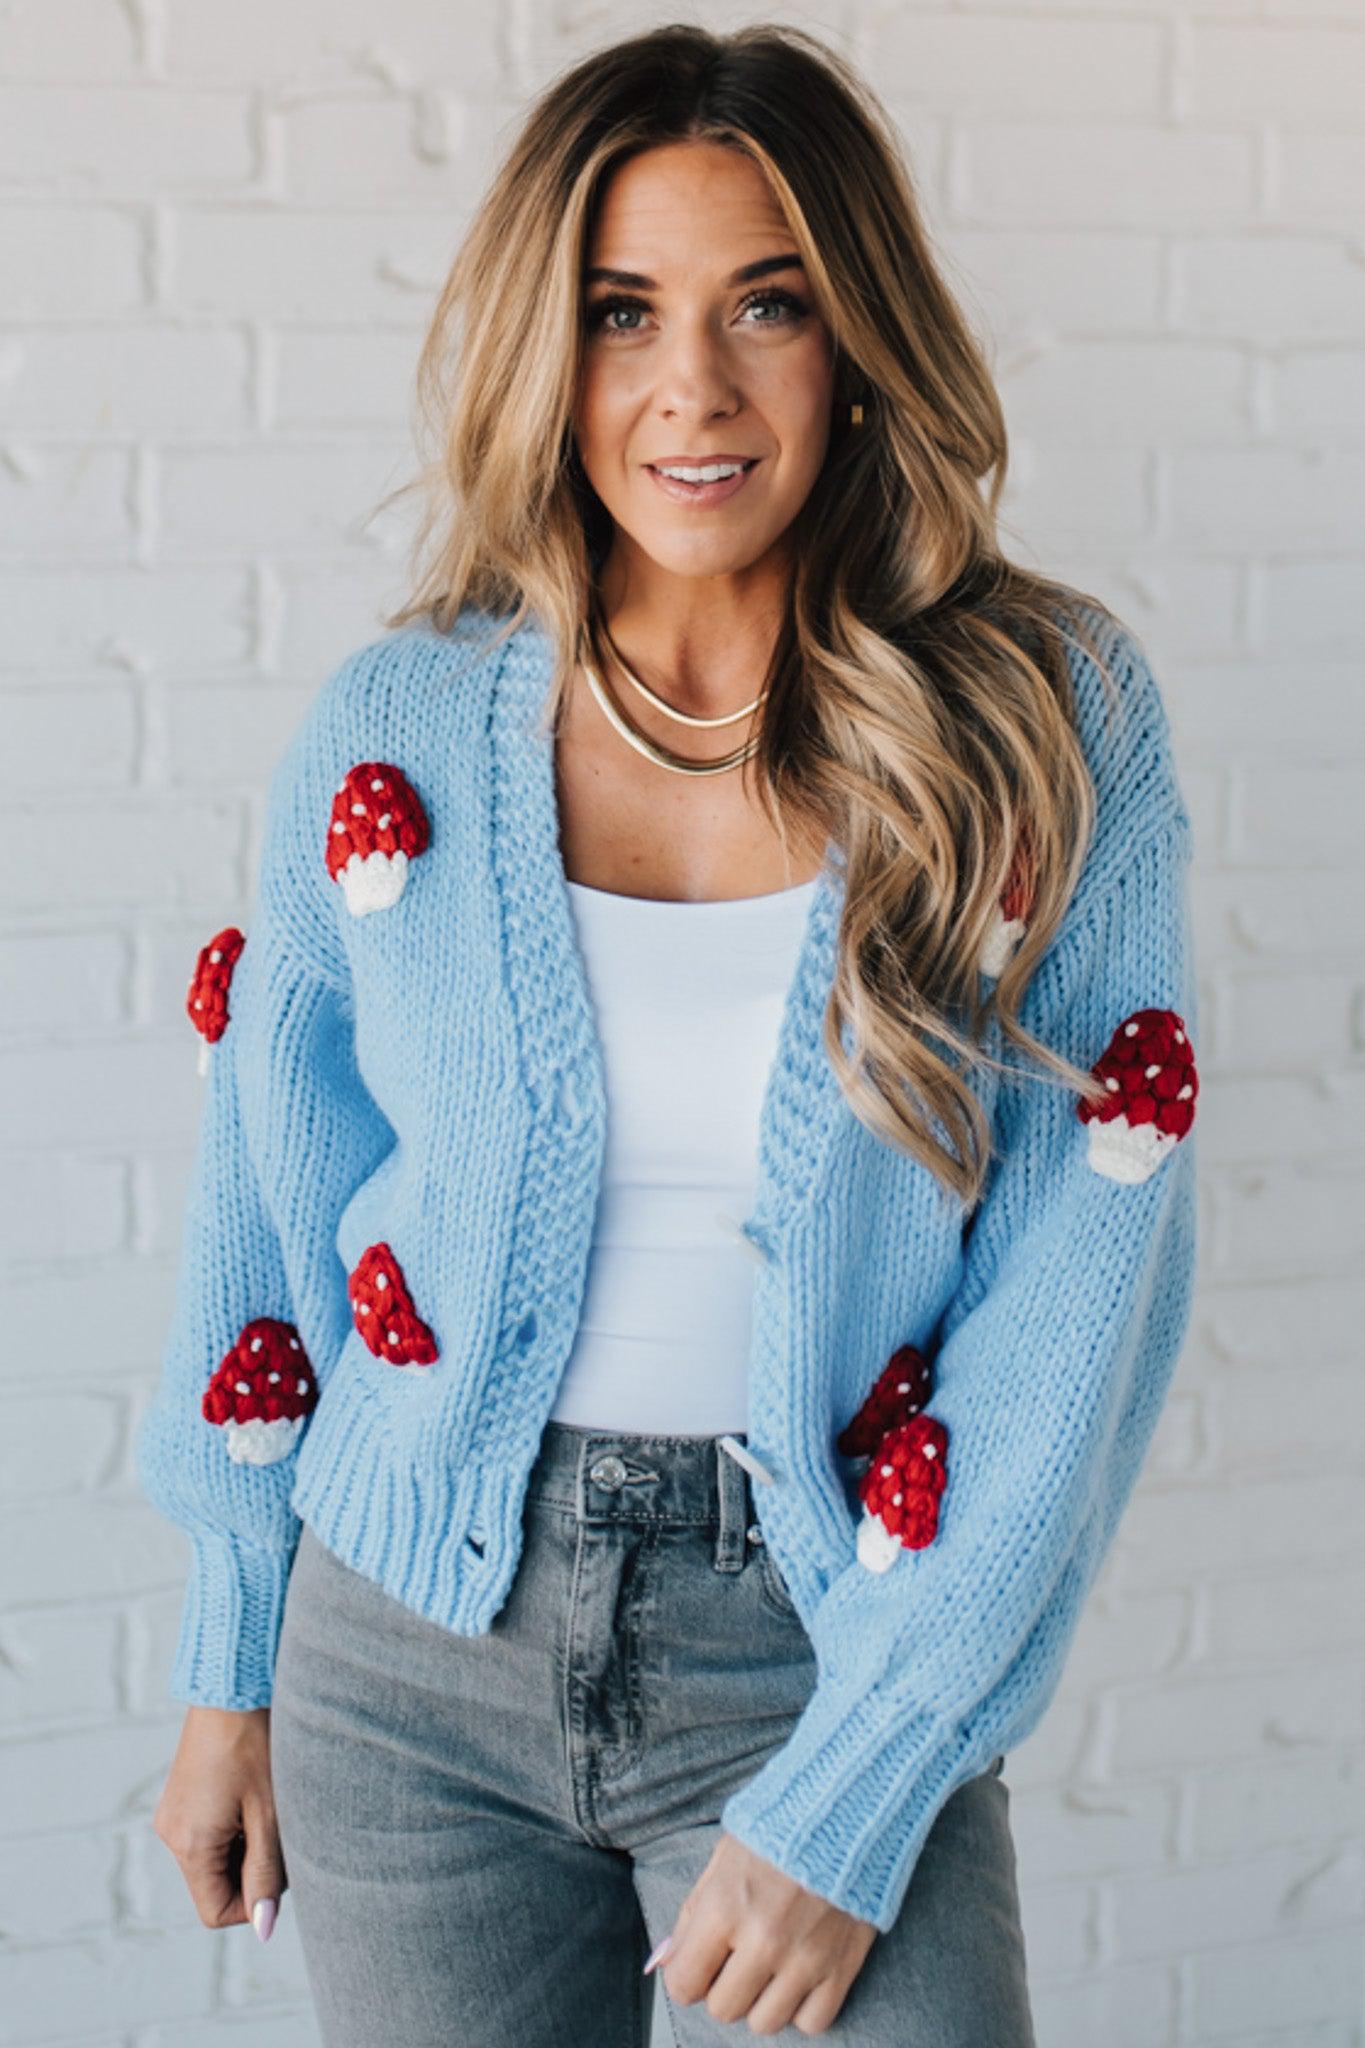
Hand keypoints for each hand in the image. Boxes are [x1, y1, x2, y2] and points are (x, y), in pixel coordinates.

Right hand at [152, 1704, 286, 1938]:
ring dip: (246, 1845)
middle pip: (216, 1885)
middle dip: (253, 1869)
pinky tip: (253, 1791)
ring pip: (215, 1859)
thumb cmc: (258, 1745)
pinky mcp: (180, 1798)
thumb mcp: (271, 1814)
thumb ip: (266, 1874)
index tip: (280, 1865)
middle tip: (280, 1827)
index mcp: (190, 1845)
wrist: (232, 1684)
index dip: (254, 1902)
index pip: (216, 1912)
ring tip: (268, 1803)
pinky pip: (208, 1834)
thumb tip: (263, 1928)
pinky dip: (234, 1826)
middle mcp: (171, 1835)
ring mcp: (172, 1815)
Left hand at [652, 1831, 877, 2035]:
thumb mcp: (723, 1859)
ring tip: (770, 1965)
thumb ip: (691, 1915)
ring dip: (761, 2000)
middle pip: (724, 2009)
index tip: (699, 1964)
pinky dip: (803, 2006)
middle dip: (723, 1987)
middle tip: (737, 1958)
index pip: (684, 1984)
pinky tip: (800, 1975)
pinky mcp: (842, 1967)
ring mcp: (805, 1959)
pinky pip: (812, 2022)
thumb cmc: (780, 1829)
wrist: (846, 1812)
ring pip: (765, 2023)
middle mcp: (763, 1941)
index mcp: (725, 1908)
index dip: (688, 1976)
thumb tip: (666, 1961)